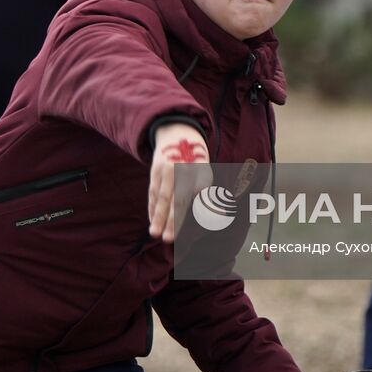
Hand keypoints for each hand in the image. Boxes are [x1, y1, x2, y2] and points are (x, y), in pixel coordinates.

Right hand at [148, 123, 212, 243]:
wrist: (177, 133)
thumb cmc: (195, 160)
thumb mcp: (205, 172)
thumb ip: (207, 193)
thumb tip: (220, 213)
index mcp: (197, 171)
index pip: (197, 196)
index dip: (197, 212)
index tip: (196, 227)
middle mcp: (180, 171)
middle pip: (175, 199)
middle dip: (171, 220)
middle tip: (168, 239)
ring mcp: (165, 170)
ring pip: (161, 198)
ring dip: (157, 217)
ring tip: (154, 233)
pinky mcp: (154, 171)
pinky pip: (152, 192)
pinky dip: (151, 207)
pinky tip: (152, 220)